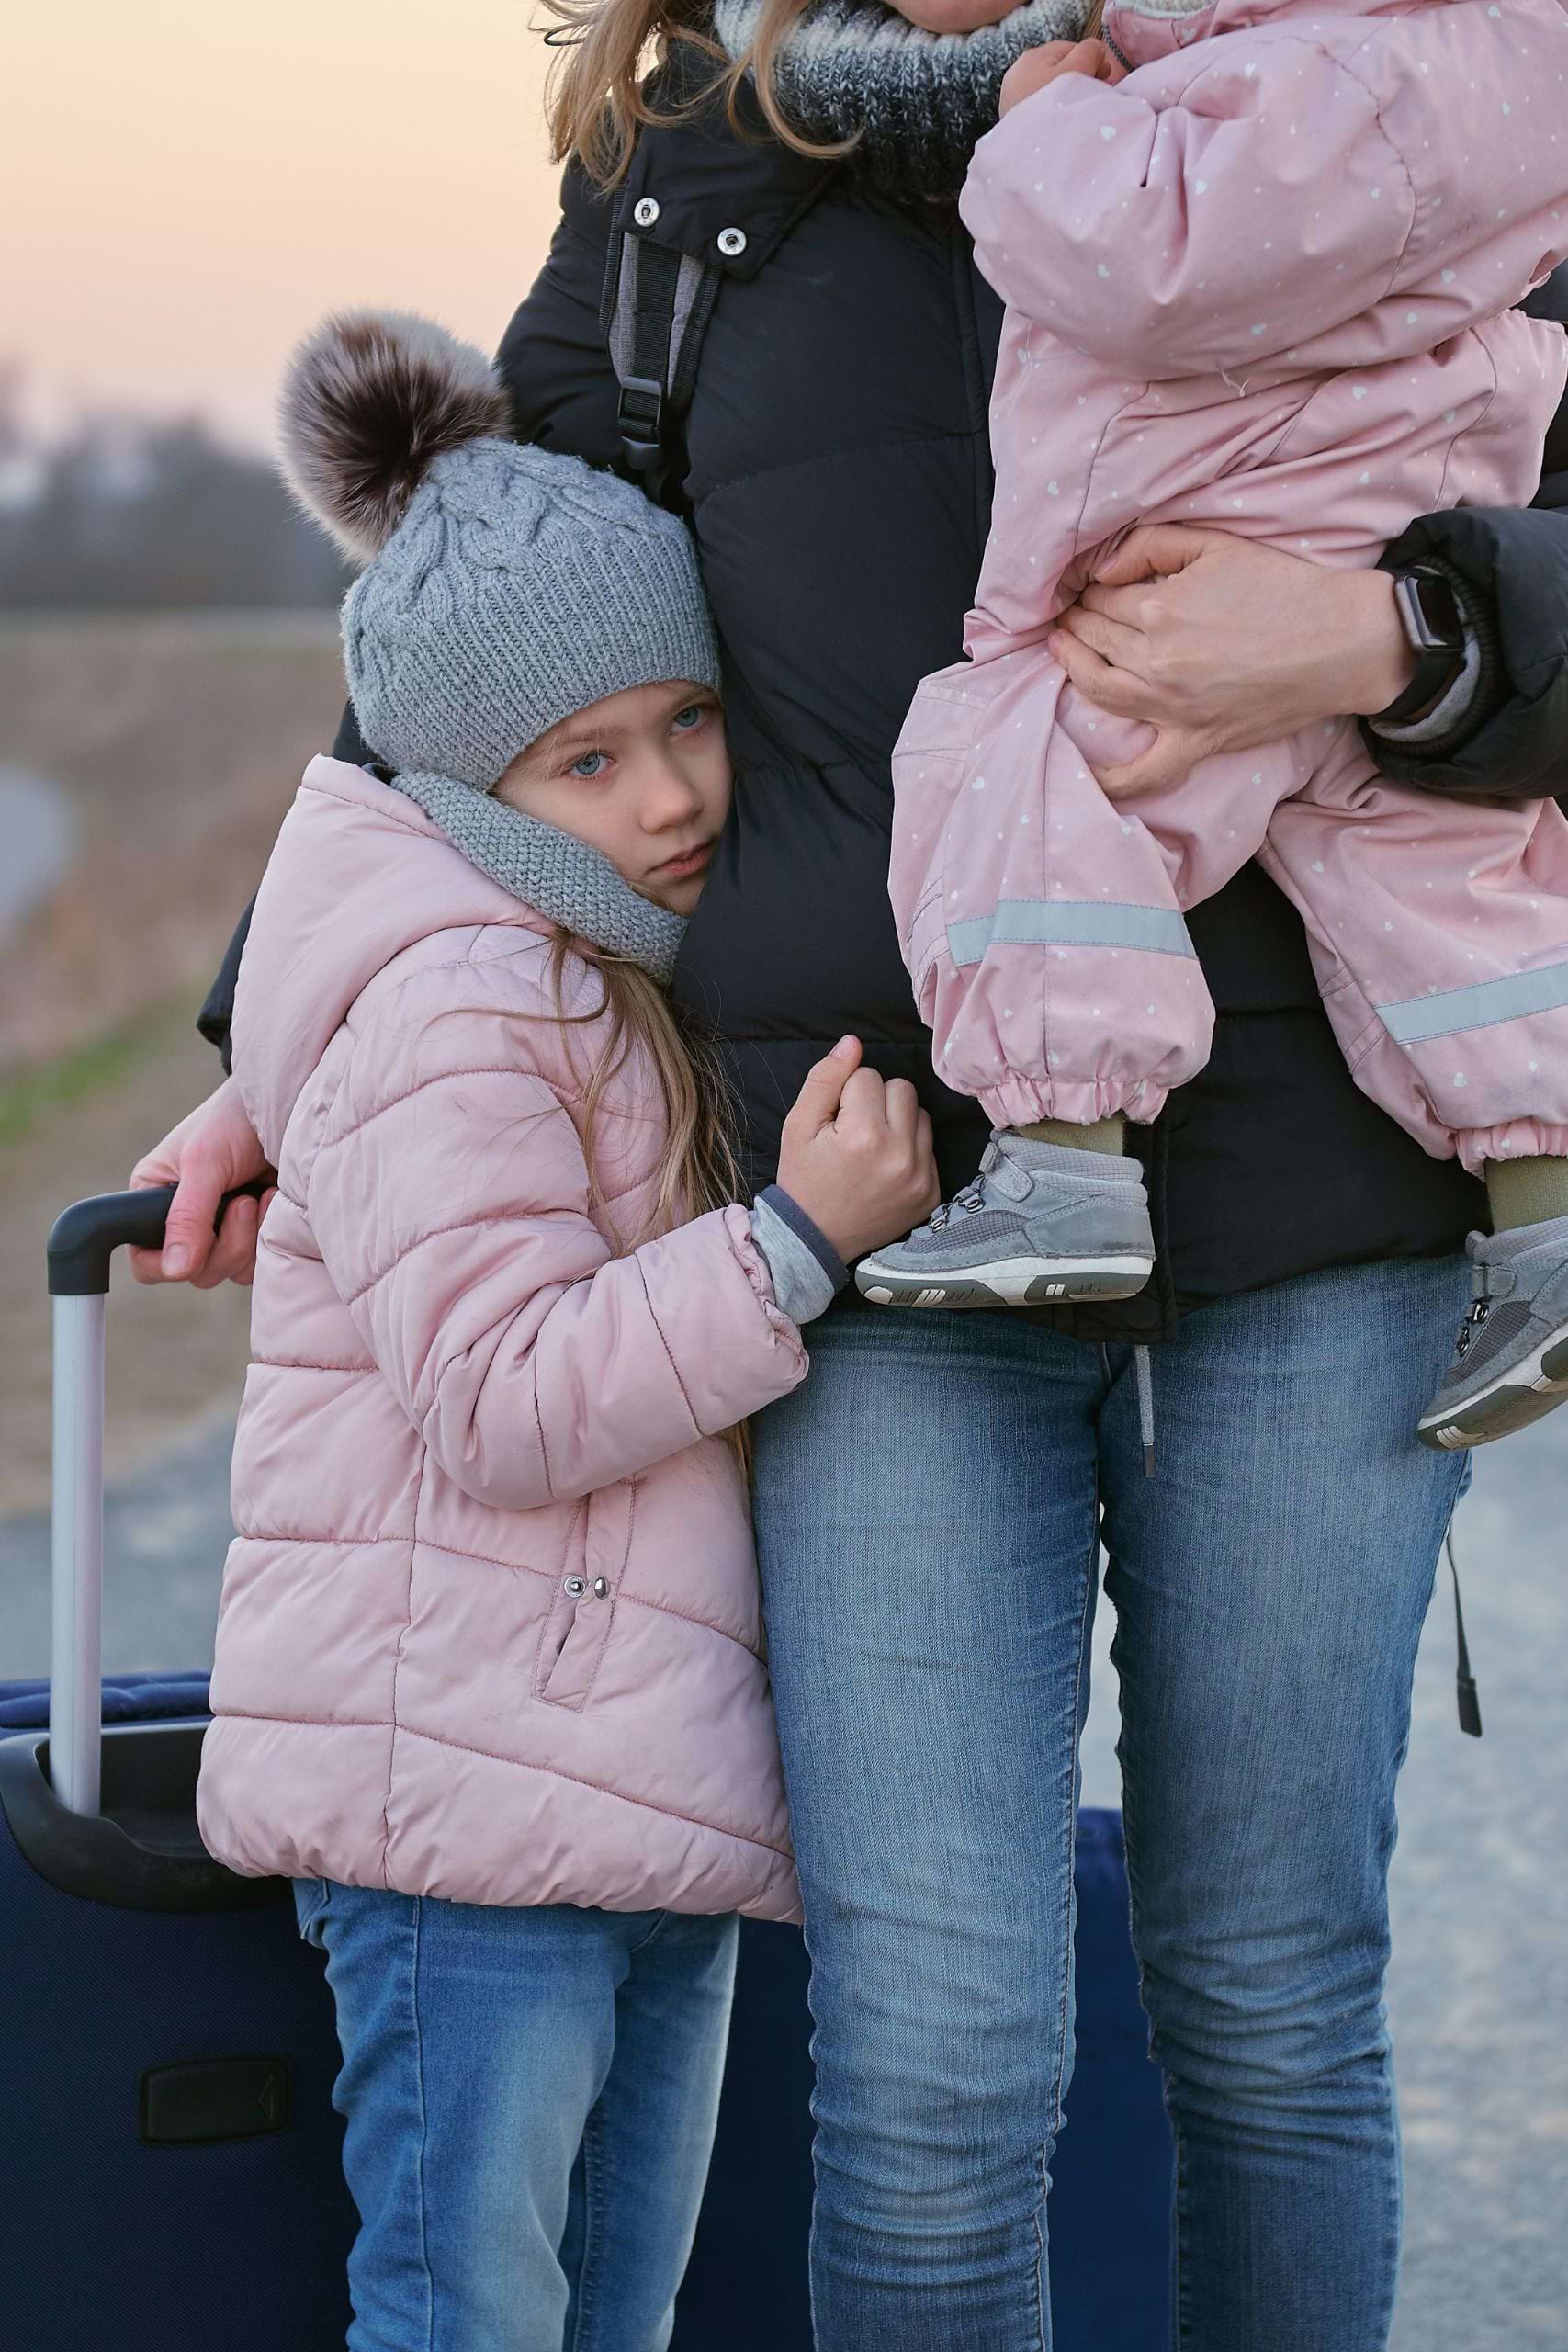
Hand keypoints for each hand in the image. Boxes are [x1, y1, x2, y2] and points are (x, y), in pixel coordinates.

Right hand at [126, 1076, 273, 1287]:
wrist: (288, 1106)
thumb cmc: (235, 1121)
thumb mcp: (205, 1162)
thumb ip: (187, 1217)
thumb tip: (175, 1271)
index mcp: (152, 1200)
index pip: (145, 1260)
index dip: (168, 1263)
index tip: (199, 1242)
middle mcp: (182, 1220)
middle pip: (194, 1271)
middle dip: (225, 1244)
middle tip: (243, 1202)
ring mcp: (220, 1229)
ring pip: (229, 1270)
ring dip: (250, 1239)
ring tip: (262, 1195)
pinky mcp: (253, 1231)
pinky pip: (257, 1262)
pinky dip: (268, 1237)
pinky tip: (275, 1199)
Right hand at [777, 1037, 940, 1262]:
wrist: (816, 1239)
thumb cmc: (804, 1179)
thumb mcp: (798, 1126)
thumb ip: (824, 1079)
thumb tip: (853, 1042)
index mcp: (863, 1135)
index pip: (867, 1076)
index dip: (845, 1094)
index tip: (835, 1122)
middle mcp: (899, 1154)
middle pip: (902, 1088)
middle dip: (876, 1100)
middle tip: (854, 1130)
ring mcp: (920, 1176)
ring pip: (921, 1113)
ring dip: (897, 1121)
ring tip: (871, 1147)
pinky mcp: (932, 1192)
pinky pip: (929, 1146)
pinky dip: (909, 1148)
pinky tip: (885, 1167)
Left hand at [1000, 37, 1121, 113]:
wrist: (1029, 156)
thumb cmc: (1055, 107)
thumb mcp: (1077, 70)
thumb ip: (1088, 52)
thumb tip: (1095, 48)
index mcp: (1032, 56)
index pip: (1070, 49)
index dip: (1091, 60)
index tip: (1106, 78)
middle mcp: (1016, 73)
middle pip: (1057, 69)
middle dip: (1078, 78)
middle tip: (1094, 95)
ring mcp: (1011, 98)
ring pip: (1048, 89)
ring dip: (1066, 96)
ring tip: (1079, 112)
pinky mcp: (1012, 119)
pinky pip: (1039, 107)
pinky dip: (1053, 111)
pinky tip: (1061, 124)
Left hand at [1048, 527, 1415, 793]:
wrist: (1340, 640)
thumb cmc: (1283, 587)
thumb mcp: (1216, 545)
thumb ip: (1151, 545)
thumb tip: (1101, 571)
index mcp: (1159, 608)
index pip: (1103, 599)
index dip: (1092, 592)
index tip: (1089, 590)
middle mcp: (1156, 660)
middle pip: (1097, 639)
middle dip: (1079, 623)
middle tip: (1072, 616)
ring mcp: (1172, 707)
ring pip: (1100, 690)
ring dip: (1074, 667)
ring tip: (1065, 651)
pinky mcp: (1195, 741)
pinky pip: (1145, 772)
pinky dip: (1112, 778)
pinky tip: (1087, 773)